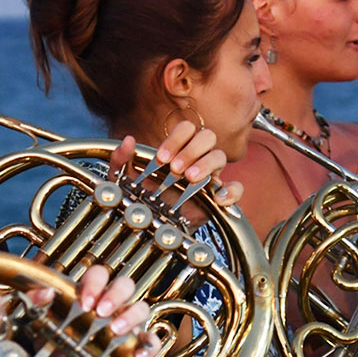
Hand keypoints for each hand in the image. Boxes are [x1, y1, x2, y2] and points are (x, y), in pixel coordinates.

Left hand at [26, 265, 162, 356]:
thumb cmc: (53, 343)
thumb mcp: (38, 323)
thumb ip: (35, 303)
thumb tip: (44, 292)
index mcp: (89, 294)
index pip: (99, 274)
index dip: (95, 283)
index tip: (85, 302)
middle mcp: (110, 306)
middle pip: (125, 285)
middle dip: (115, 295)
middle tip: (101, 312)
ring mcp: (124, 325)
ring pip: (141, 308)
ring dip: (131, 317)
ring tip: (115, 330)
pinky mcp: (133, 348)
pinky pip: (150, 342)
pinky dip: (148, 346)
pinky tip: (137, 355)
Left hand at [108, 124, 242, 205]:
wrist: (150, 227)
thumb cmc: (140, 199)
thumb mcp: (124, 180)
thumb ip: (120, 160)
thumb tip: (128, 141)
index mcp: (178, 150)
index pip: (187, 129)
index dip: (176, 139)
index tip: (161, 158)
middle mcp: (196, 159)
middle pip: (208, 137)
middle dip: (191, 150)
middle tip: (175, 168)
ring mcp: (209, 177)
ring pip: (220, 156)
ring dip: (206, 164)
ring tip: (189, 178)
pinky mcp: (218, 198)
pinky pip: (236, 188)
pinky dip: (232, 190)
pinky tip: (218, 198)